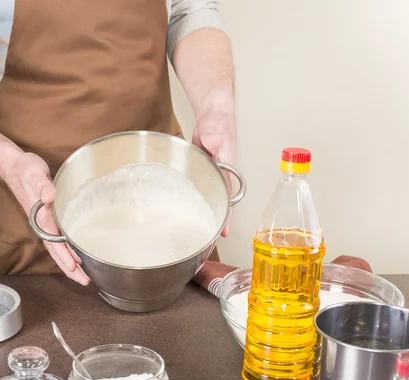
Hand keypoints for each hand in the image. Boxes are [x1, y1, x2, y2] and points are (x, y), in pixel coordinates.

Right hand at [1, 152, 89, 284]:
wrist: (14, 167)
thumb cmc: (25, 169)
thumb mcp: (34, 173)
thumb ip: (42, 185)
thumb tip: (48, 197)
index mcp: (41, 216)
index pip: (53, 241)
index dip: (63, 255)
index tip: (72, 268)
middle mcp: (42, 224)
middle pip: (56, 251)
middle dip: (69, 268)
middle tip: (84, 282)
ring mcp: (44, 223)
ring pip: (58, 249)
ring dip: (69, 263)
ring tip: (82, 276)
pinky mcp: (48, 219)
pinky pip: (58, 241)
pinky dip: (67, 251)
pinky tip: (76, 256)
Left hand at [192, 93, 236, 236]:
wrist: (211, 111)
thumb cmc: (218, 119)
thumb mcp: (217, 127)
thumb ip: (215, 135)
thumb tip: (215, 142)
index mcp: (228, 169)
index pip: (229, 197)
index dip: (227, 216)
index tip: (223, 232)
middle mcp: (220, 174)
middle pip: (218, 202)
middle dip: (213, 221)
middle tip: (205, 239)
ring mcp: (209, 173)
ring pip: (206, 196)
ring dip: (201, 210)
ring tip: (192, 229)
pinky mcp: (199, 169)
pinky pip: (195, 186)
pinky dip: (189, 196)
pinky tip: (180, 205)